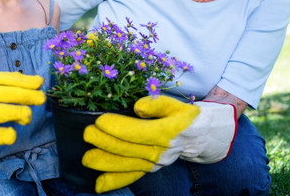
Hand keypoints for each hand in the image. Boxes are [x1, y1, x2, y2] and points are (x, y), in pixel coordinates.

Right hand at [0, 70, 45, 160]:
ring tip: (26, 116)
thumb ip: (5, 81)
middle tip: (41, 99)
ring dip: (19, 113)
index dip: (25, 81)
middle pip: (6, 94)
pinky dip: (6, 134)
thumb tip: (36, 81)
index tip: (40, 84)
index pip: (6, 79)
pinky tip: (12, 133)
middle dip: (28, 96)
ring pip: (1, 113)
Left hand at [82, 95, 236, 193]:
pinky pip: (132, 177)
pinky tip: (99, 184)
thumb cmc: (185, 116)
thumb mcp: (175, 104)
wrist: (202, 137)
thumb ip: (157, 103)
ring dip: (105, 163)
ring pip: (128, 165)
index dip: (118, 127)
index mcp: (167, 132)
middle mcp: (161, 152)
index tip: (99, 121)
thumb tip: (138, 106)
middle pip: (129, 149)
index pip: (138, 132)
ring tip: (87, 158)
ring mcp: (156, 164)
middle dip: (105, 143)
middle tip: (87, 134)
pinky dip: (115, 181)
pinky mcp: (151, 170)